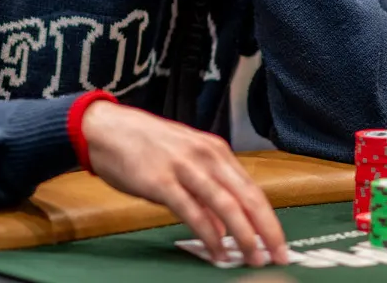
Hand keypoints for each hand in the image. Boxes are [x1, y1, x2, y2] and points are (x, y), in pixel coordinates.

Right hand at [83, 101, 287, 267]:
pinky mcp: (161, 181)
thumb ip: (207, 188)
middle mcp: (205, 156)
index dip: (269, 219)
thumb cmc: (145, 145)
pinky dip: (209, 235)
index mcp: (215, 150)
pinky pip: (193, 212)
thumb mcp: (184, 159)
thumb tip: (224, 226)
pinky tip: (217, 250)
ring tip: (253, 257)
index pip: (252, 189)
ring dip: (244, 235)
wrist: (107, 128)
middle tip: (278, 255)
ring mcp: (184, 167)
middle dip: (266, 230)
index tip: (279, 243)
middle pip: (247, 197)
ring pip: (226, 205)